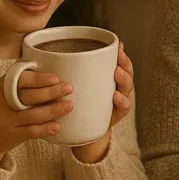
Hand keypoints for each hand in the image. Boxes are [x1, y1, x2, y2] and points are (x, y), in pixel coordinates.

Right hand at [0, 72, 72, 164]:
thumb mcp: (1, 90)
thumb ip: (20, 82)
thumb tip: (52, 69)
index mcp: (0, 86)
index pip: (19, 80)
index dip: (38, 79)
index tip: (55, 78)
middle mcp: (1, 102)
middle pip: (28, 96)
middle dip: (50, 92)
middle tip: (69, 88)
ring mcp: (6, 120)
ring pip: (32, 115)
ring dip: (53, 110)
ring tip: (69, 106)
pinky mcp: (11, 135)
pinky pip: (31, 131)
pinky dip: (45, 129)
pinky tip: (58, 126)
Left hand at [72, 42, 134, 164]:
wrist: (80, 133)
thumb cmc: (77, 105)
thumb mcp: (75, 86)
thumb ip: (71, 72)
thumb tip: (51, 52)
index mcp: (108, 78)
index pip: (119, 62)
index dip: (120, 54)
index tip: (118, 45)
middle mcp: (117, 88)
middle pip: (127, 73)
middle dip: (124, 63)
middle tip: (118, 58)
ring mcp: (118, 102)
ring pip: (127, 88)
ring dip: (124, 79)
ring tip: (116, 73)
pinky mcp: (116, 115)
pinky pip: (123, 108)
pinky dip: (121, 101)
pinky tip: (115, 96)